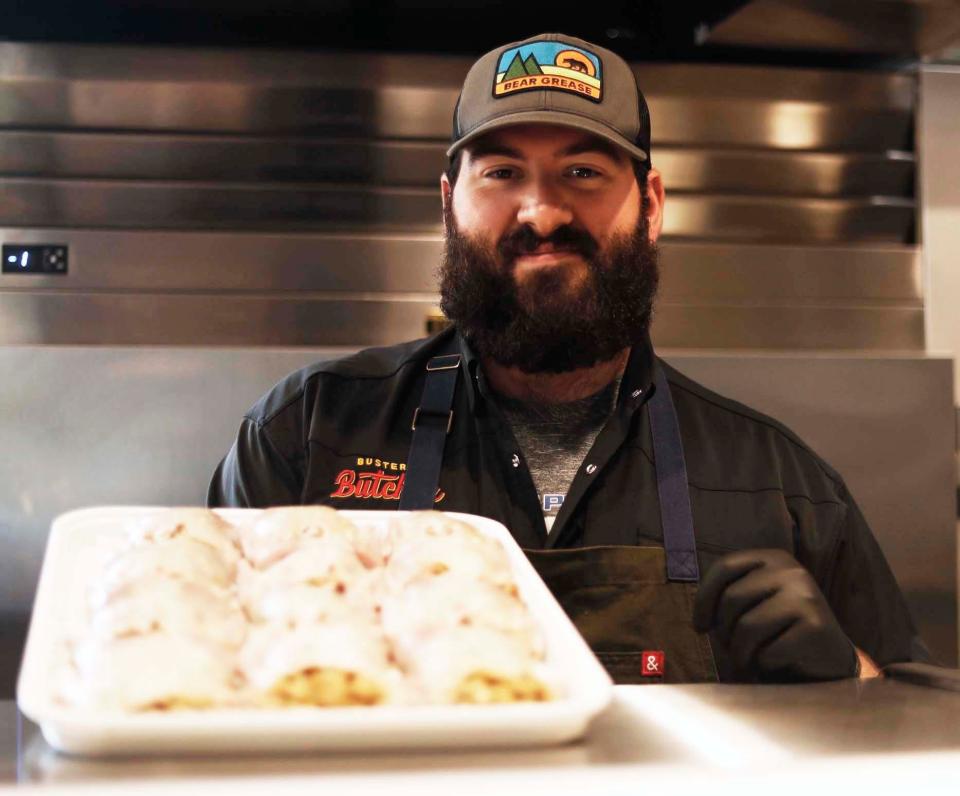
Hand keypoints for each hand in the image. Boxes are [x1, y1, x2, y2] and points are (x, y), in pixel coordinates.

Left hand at [693, 549, 857, 681]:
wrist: (829, 658)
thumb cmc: (780, 629)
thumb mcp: (755, 601)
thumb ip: (729, 595)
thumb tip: (699, 617)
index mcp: (773, 558)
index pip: (724, 567)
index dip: (703, 598)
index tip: (699, 626)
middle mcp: (792, 572)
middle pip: (731, 599)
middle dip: (724, 632)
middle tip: (734, 648)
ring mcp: (806, 597)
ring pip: (747, 628)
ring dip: (741, 652)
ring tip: (752, 658)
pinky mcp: (816, 627)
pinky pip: (769, 652)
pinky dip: (765, 664)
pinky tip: (778, 662)